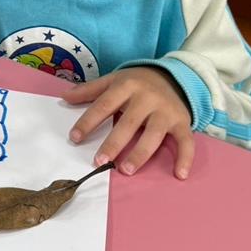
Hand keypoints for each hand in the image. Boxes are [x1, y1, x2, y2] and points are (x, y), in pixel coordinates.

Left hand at [63, 67, 194, 179]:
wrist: (174, 76)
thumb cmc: (138, 83)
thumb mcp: (114, 80)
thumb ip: (90, 90)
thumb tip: (64, 97)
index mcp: (126, 86)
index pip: (104, 105)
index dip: (88, 121)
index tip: (74, 137)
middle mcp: (147, 98)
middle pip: (128, 123)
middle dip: (113, 143)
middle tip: (99, 161)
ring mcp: (166, 111)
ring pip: (153, 135)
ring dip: (140, 153)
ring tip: (126, 170)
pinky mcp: (182, 122)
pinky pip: (186, 141)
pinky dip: (185, 157)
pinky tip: (179, 174)